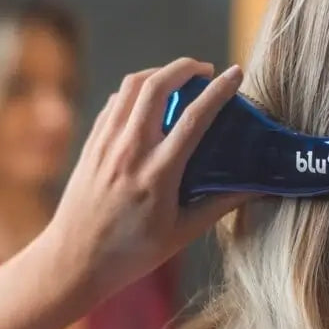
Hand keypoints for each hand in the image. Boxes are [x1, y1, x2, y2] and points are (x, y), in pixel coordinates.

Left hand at [44, 57, 246, 299]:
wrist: (74, 261)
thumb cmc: (131, 253)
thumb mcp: (181, 234)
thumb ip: (218, 205)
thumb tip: (255, 188)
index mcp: (157, 175)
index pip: (194, 118)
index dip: (219, 91)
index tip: (236, 74)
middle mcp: (130, 151)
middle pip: (157, 85)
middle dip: (185, 67)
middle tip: (206, 70)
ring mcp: (106, 144)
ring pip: (132, 86)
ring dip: (159, 73)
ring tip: (179, 79)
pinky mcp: (91, 144)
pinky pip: (115, 103)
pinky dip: (136, 92)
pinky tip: (149, 102)